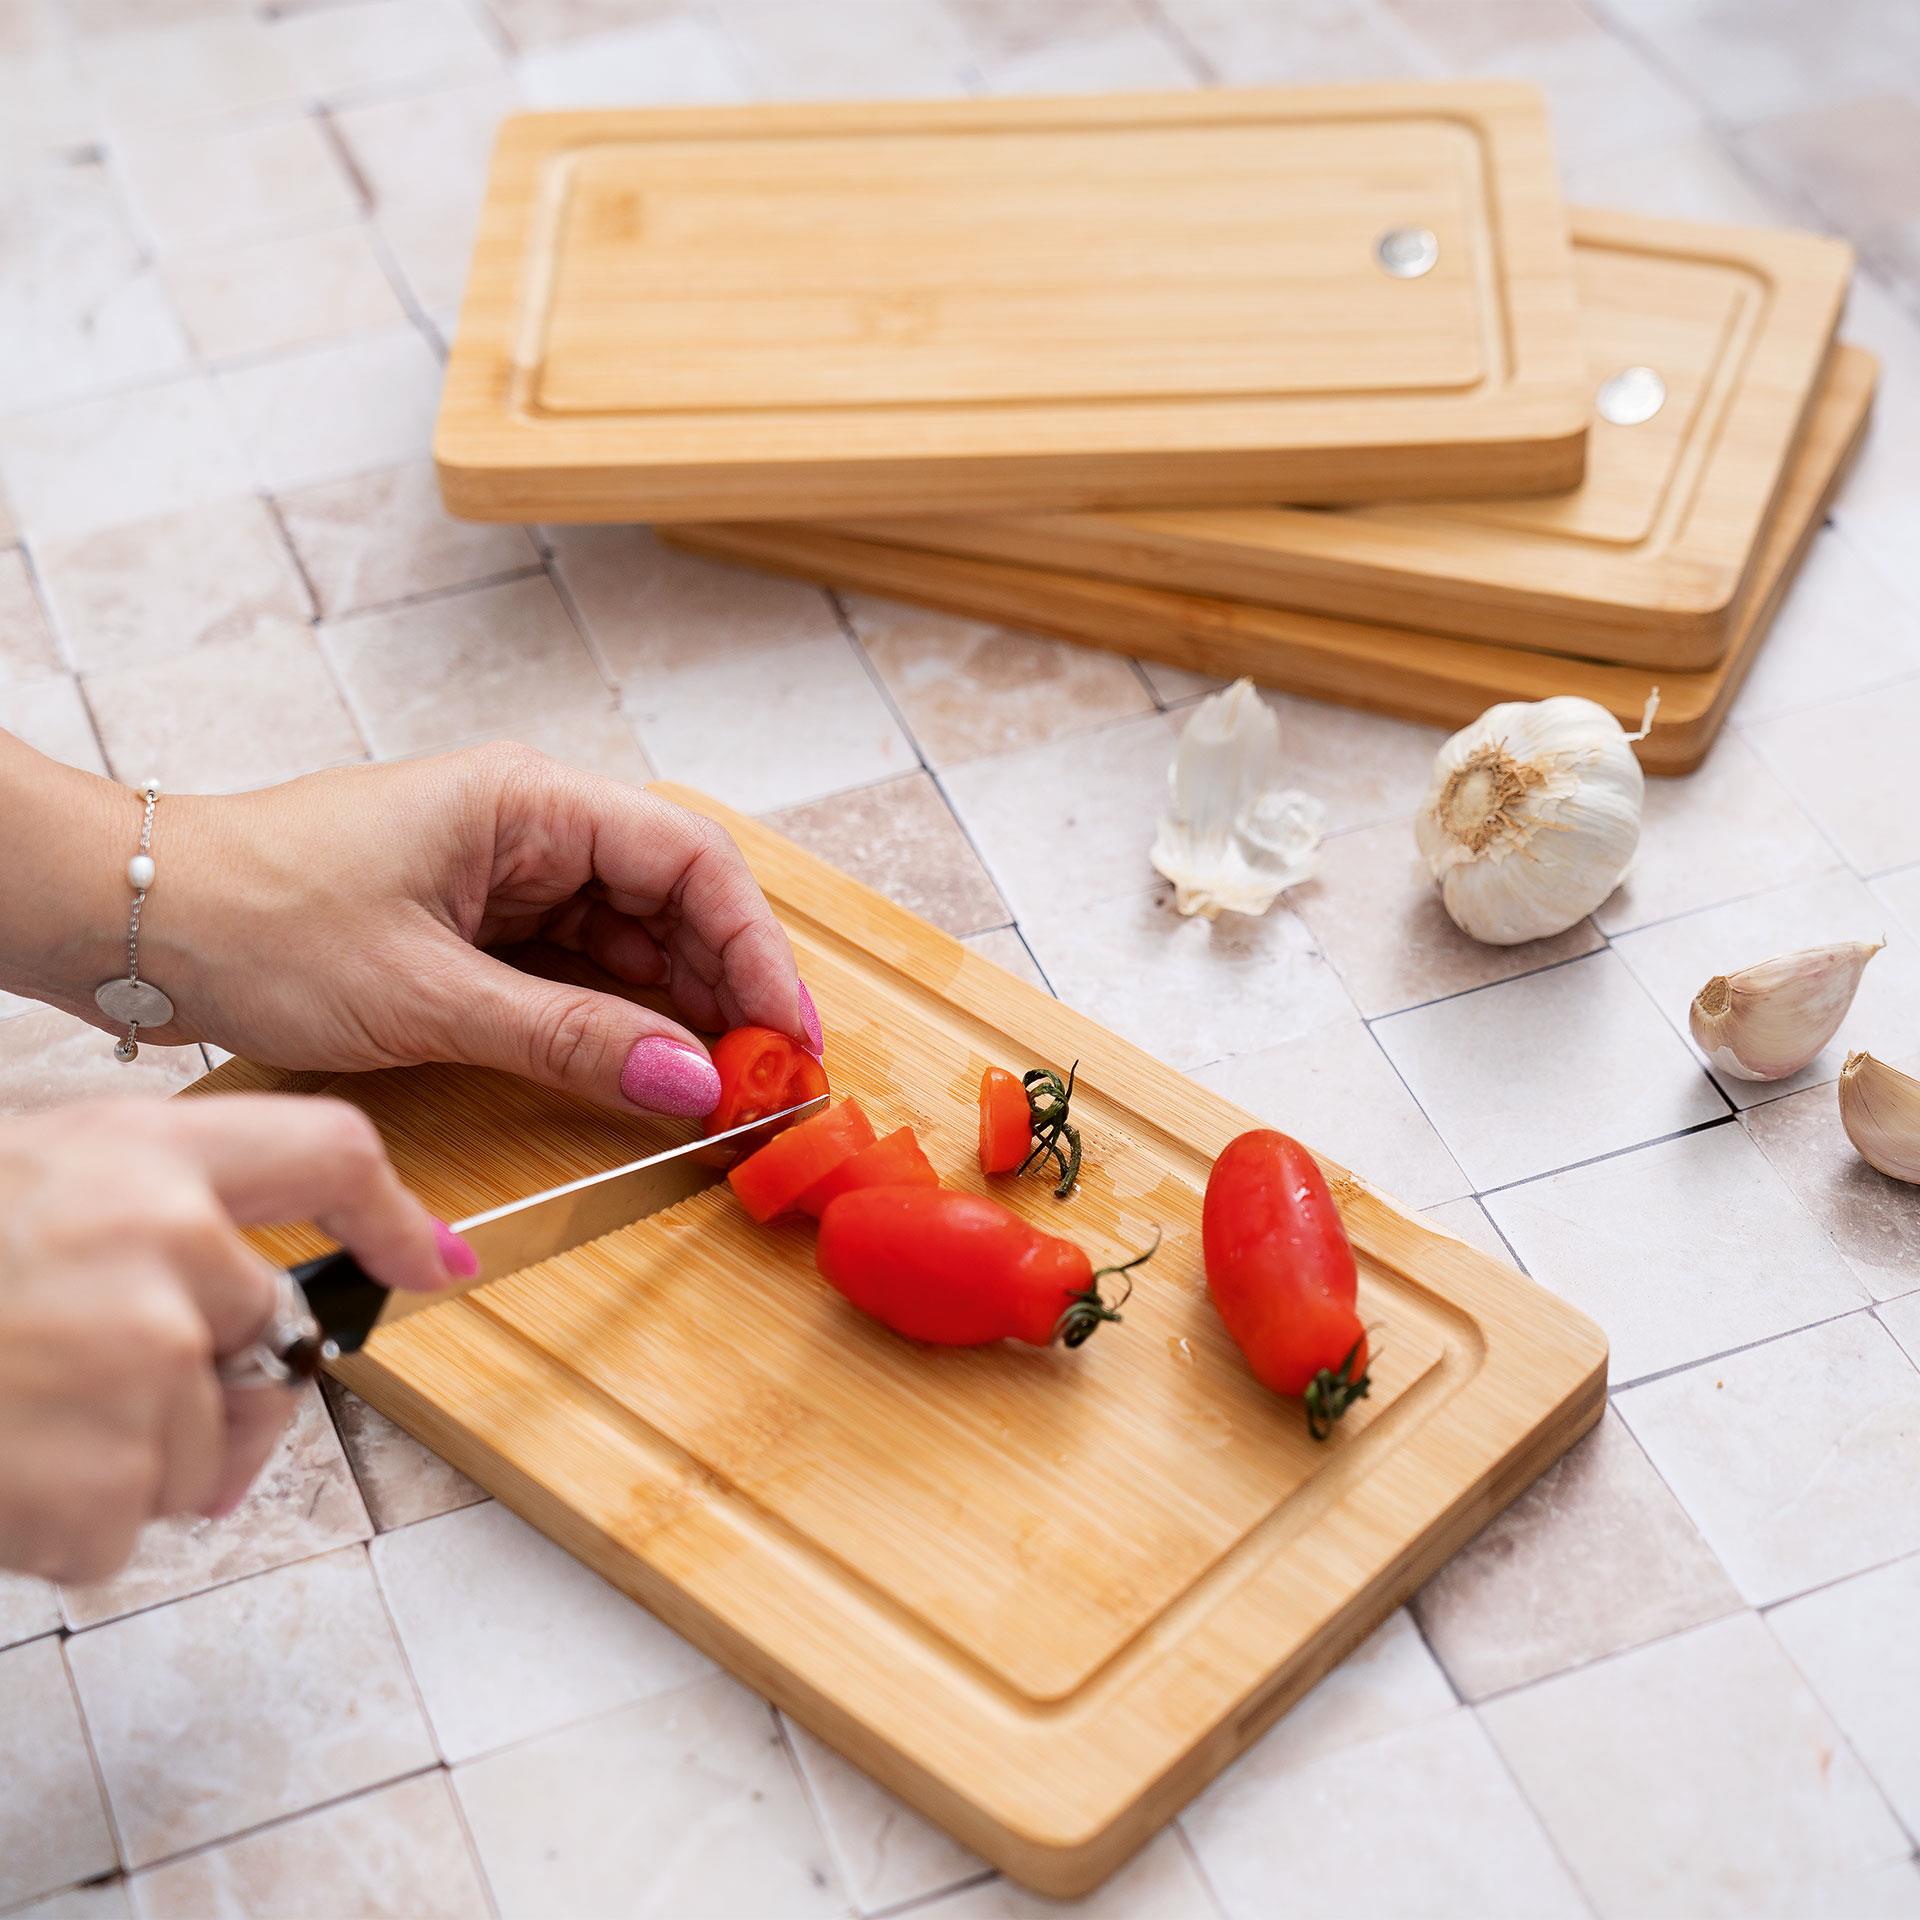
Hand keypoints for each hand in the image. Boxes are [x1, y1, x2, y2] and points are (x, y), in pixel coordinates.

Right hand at [0, 1095, 462, 1583]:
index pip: (329, 1154)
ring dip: (115, 1462)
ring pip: (196, 1448)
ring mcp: (141, 1362)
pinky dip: (58, 1527)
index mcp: (144, 1153)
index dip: (392, 1213)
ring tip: (10, 1418)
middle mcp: (166, 1245)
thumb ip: (139, 1218)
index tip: (434, 1261)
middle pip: (266, 1340)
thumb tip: (225, 1305)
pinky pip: (120, 1527)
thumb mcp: (25, 1180)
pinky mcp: (100, 1474)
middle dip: (211, 1390)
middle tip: (101, 1394)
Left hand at [67, 744, 815, 1115]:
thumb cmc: (258, 918)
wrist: (140, 920)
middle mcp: (533, 825)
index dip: (755, 947)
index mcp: (529, 800)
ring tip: (720, 1091)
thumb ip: (569, 1039)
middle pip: (676, 900)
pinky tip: (652, 1071)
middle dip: (728, 989)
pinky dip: (622, 1021)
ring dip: (681, 1012)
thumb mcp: (426, 994)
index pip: (689, 859)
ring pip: (635, 939)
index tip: (785, 1034)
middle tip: (763, 1083)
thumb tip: (688, 1082)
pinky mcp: (484, 922)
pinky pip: (583, 968)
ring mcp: (509, 873)